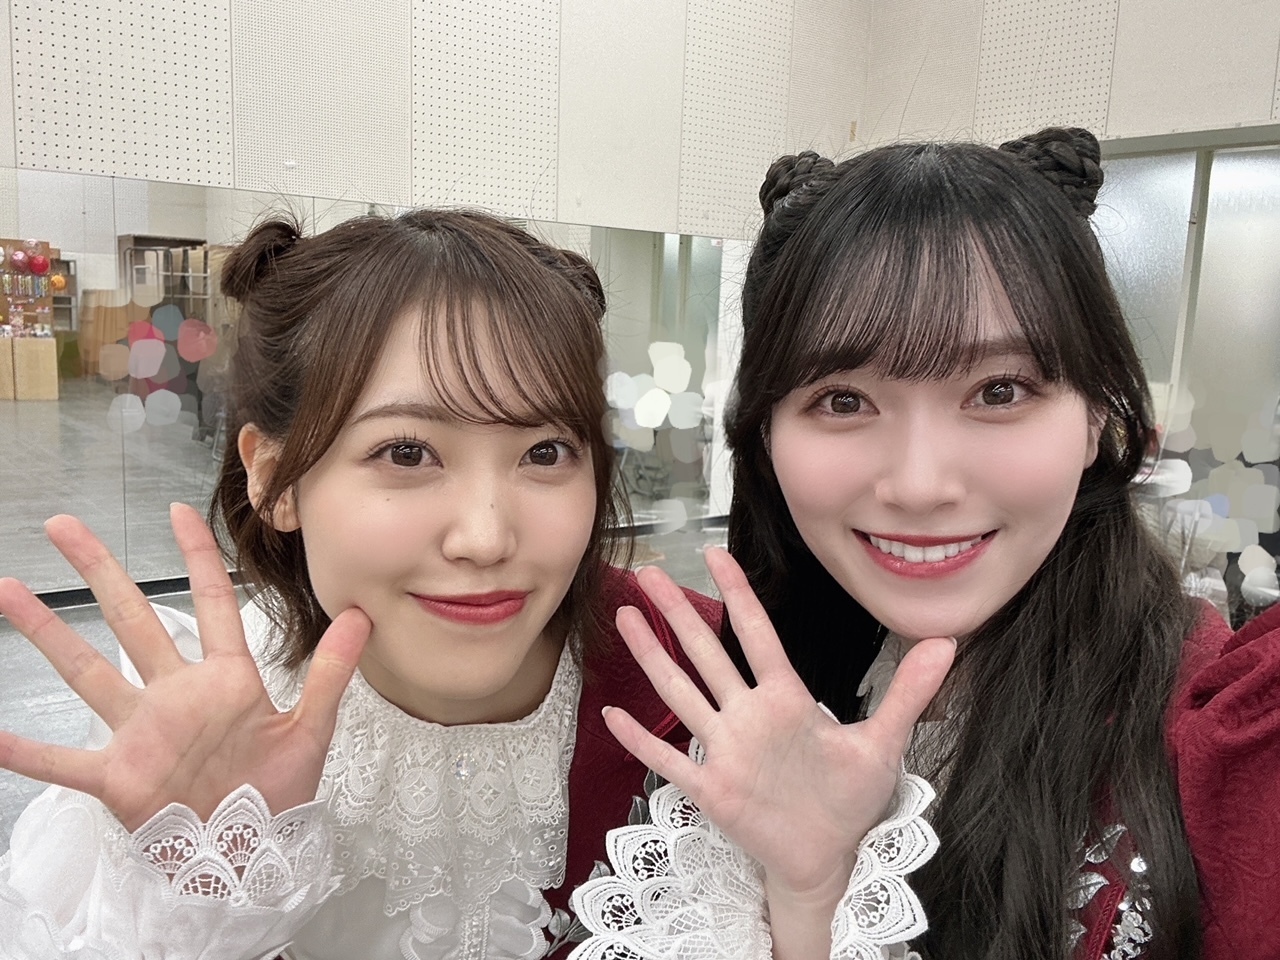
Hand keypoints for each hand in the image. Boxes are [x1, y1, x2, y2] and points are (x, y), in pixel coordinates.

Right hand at [0, 503, 368, 831]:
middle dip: (101, 572)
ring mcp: (142, 732)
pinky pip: (64, 760)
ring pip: (89, 671)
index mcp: (225, 680)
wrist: (250, 856)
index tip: (179, 512)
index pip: (210, 603)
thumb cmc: (277, 794)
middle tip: (64, 526)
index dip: (196, 557)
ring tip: (9, 589)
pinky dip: (26, 750)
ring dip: (48, 634)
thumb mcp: (312, 728)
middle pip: (133, 619)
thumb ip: (332, 670)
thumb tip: (363, 614)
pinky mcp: (119, 777)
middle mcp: (176, 695)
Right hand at [604, 547, 953, 903]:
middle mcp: (748, 716)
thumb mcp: (883, 743)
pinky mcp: (712, 789)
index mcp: (786, 699)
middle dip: (676, 614)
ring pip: (682, 693)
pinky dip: (641, 739)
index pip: (757, 635)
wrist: (829, 857)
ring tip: (624, 618)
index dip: (737, 595)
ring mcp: (726, 750)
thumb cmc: (850, 798)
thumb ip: (908, 693)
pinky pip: (670, 759)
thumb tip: (948, 643)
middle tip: (649, 575)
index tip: (716, 554)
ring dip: (651, 657)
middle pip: (706, 654)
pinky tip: (612, 714)